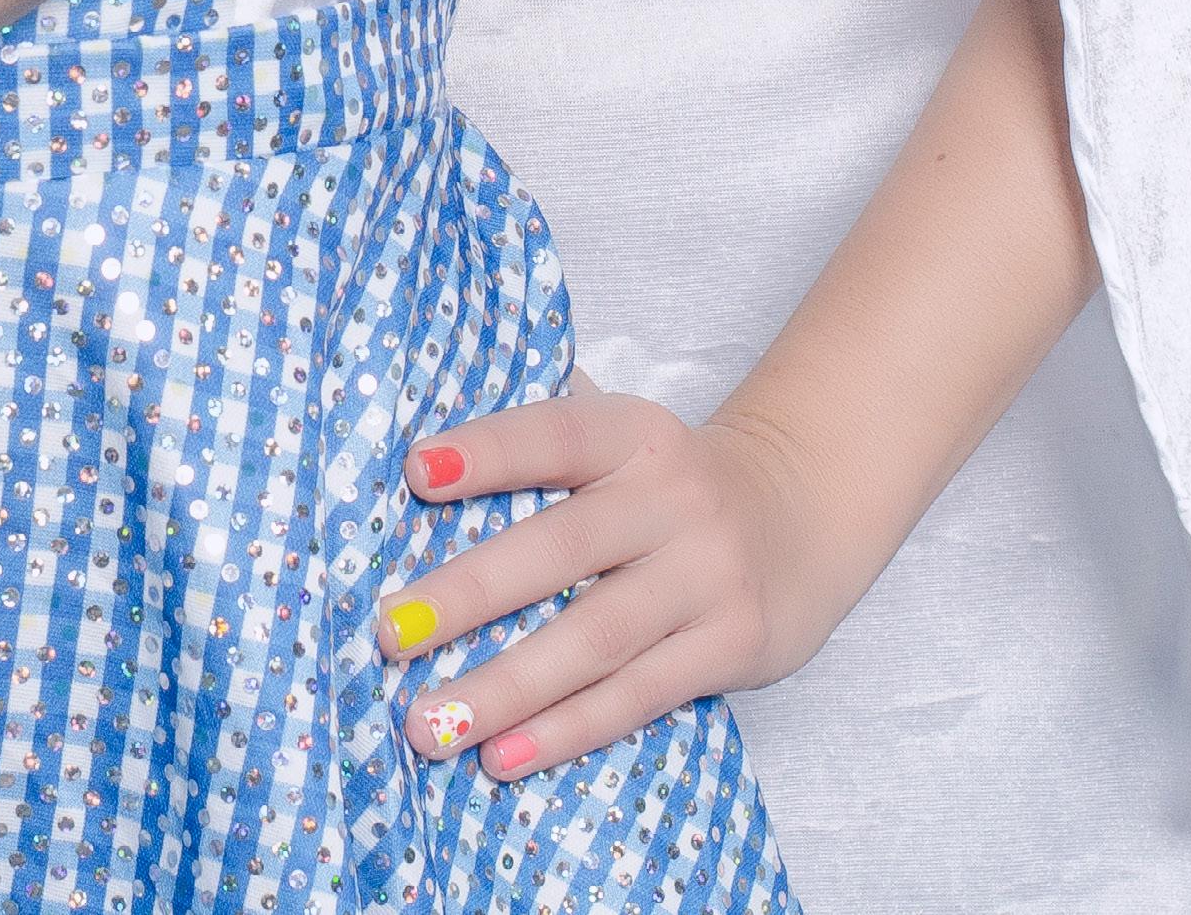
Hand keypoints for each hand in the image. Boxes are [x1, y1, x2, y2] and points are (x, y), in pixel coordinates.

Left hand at [373, 384, 843, 778]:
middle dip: (469, 593)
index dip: (487, 452)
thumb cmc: (670, 481)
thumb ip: (546, 443)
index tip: (414, 472)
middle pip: (560, 549)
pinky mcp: (731, 646)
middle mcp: (672, 500)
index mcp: (633, 435)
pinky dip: (565, 730)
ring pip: (593, 639)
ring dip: (505, 687)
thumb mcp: (625, 437)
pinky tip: (503, 756)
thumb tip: (416, 464)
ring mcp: (707, 577)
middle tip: (390, 631)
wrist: (800, 511)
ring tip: (429, 723)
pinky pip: (636, 696)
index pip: (552, 434)